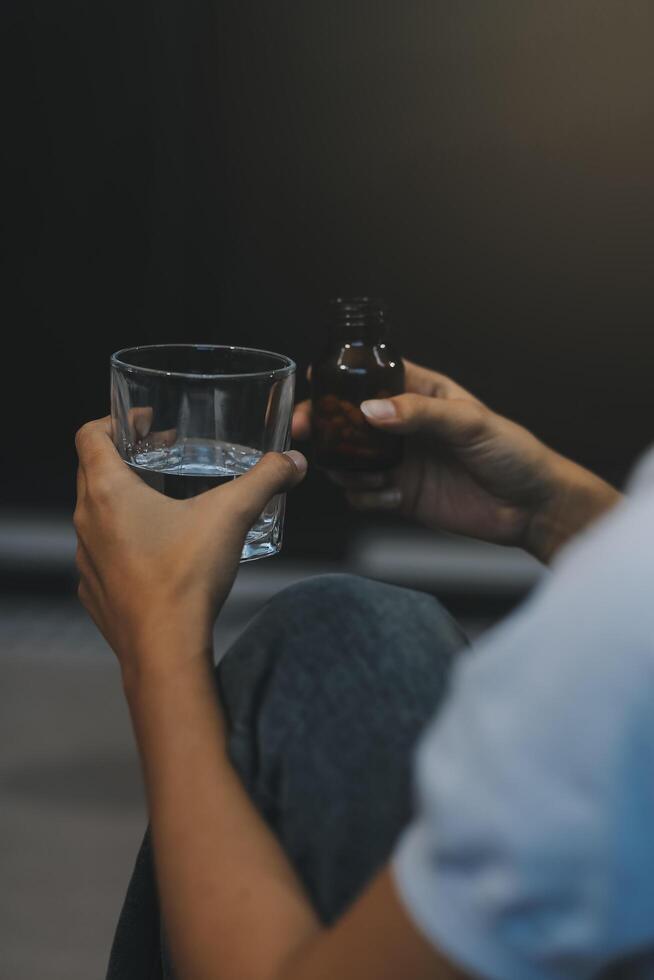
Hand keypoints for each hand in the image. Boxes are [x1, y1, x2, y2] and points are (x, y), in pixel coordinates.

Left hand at [74, 418, 306, 673]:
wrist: (164, 649)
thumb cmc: (186, 577)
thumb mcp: (232, 515)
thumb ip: (265, 480)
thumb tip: (294, 462)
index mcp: (108, 492)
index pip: (90, 435)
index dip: (114, 419)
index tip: (144, 423)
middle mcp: (87, 522)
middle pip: (92, 471)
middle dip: (125, 457)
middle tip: (161, 454)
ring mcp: (87, 560)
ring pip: (96, 515)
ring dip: (122, 501)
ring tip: (162, 503)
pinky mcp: (95, 593)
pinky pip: (102, 556)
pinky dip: (122, 544)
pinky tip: (156, 553)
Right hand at [294, 361, 619, 562]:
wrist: (532, 507)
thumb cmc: (514, 452)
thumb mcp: (470, 422)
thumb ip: (419, 414)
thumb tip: (371, 410)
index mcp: (421, 394)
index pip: (370, 377)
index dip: (339, 380)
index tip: (315, 387)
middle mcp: (404, 426)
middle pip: (347, 420)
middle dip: (325, 427)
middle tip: (309, 434)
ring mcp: (400, 461)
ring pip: (348, 460)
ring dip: (347, 468)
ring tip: (371, 476)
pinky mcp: (401, 495)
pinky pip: (363, 495)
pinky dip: (366, 498)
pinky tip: (393, 498)